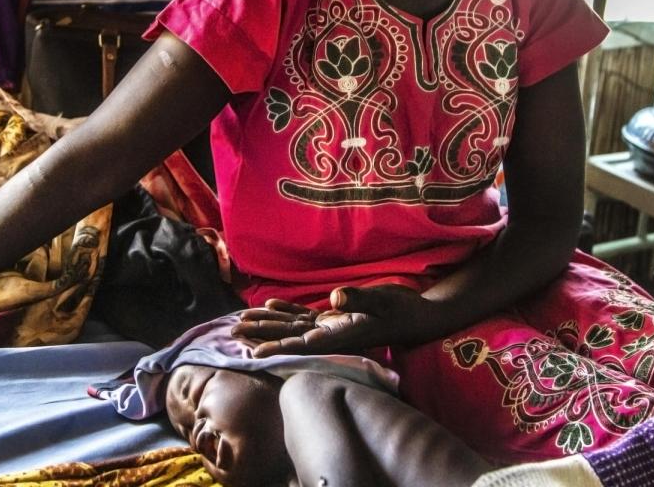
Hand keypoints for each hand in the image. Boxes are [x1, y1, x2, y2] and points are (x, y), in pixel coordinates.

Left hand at [231, 284, 434, 356]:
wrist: (420, 316)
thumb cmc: (403, 309)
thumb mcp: (383, 300)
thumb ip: (359, 298)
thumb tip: (334, 298)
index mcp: (341, 335)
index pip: (302, 344)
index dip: (277, 348)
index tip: (254, 355)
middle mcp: (332, 334)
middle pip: (290, 336)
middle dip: (262, 335)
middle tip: (232, 333)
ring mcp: (333, 326)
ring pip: (293, 325)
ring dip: (268, 323)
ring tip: (241, 321)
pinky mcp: (337, 317)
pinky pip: (306, 315)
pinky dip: (287, 309)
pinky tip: (270, 303)